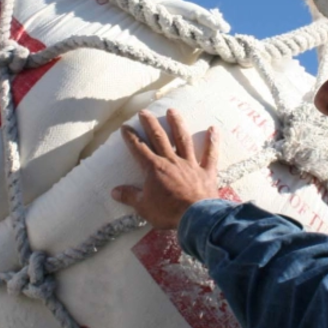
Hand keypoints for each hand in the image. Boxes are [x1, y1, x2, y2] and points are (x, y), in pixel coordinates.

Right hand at [112, 108, 219, 229]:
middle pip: (159, 138)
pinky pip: (210, 154)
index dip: (131, 137)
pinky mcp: (206, 171)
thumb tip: (114, 191)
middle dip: (150, 124)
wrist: (195, 217)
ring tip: (172, 110)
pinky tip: (213, 128)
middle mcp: (171, 161)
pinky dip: (212, 141)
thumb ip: (129, 196)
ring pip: (183, 139)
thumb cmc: (168, 212)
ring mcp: (190, 164)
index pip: (139, 149)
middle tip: (144, 112)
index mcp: (154, 168)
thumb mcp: (143, 207)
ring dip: (177, 124)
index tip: (125, 126)